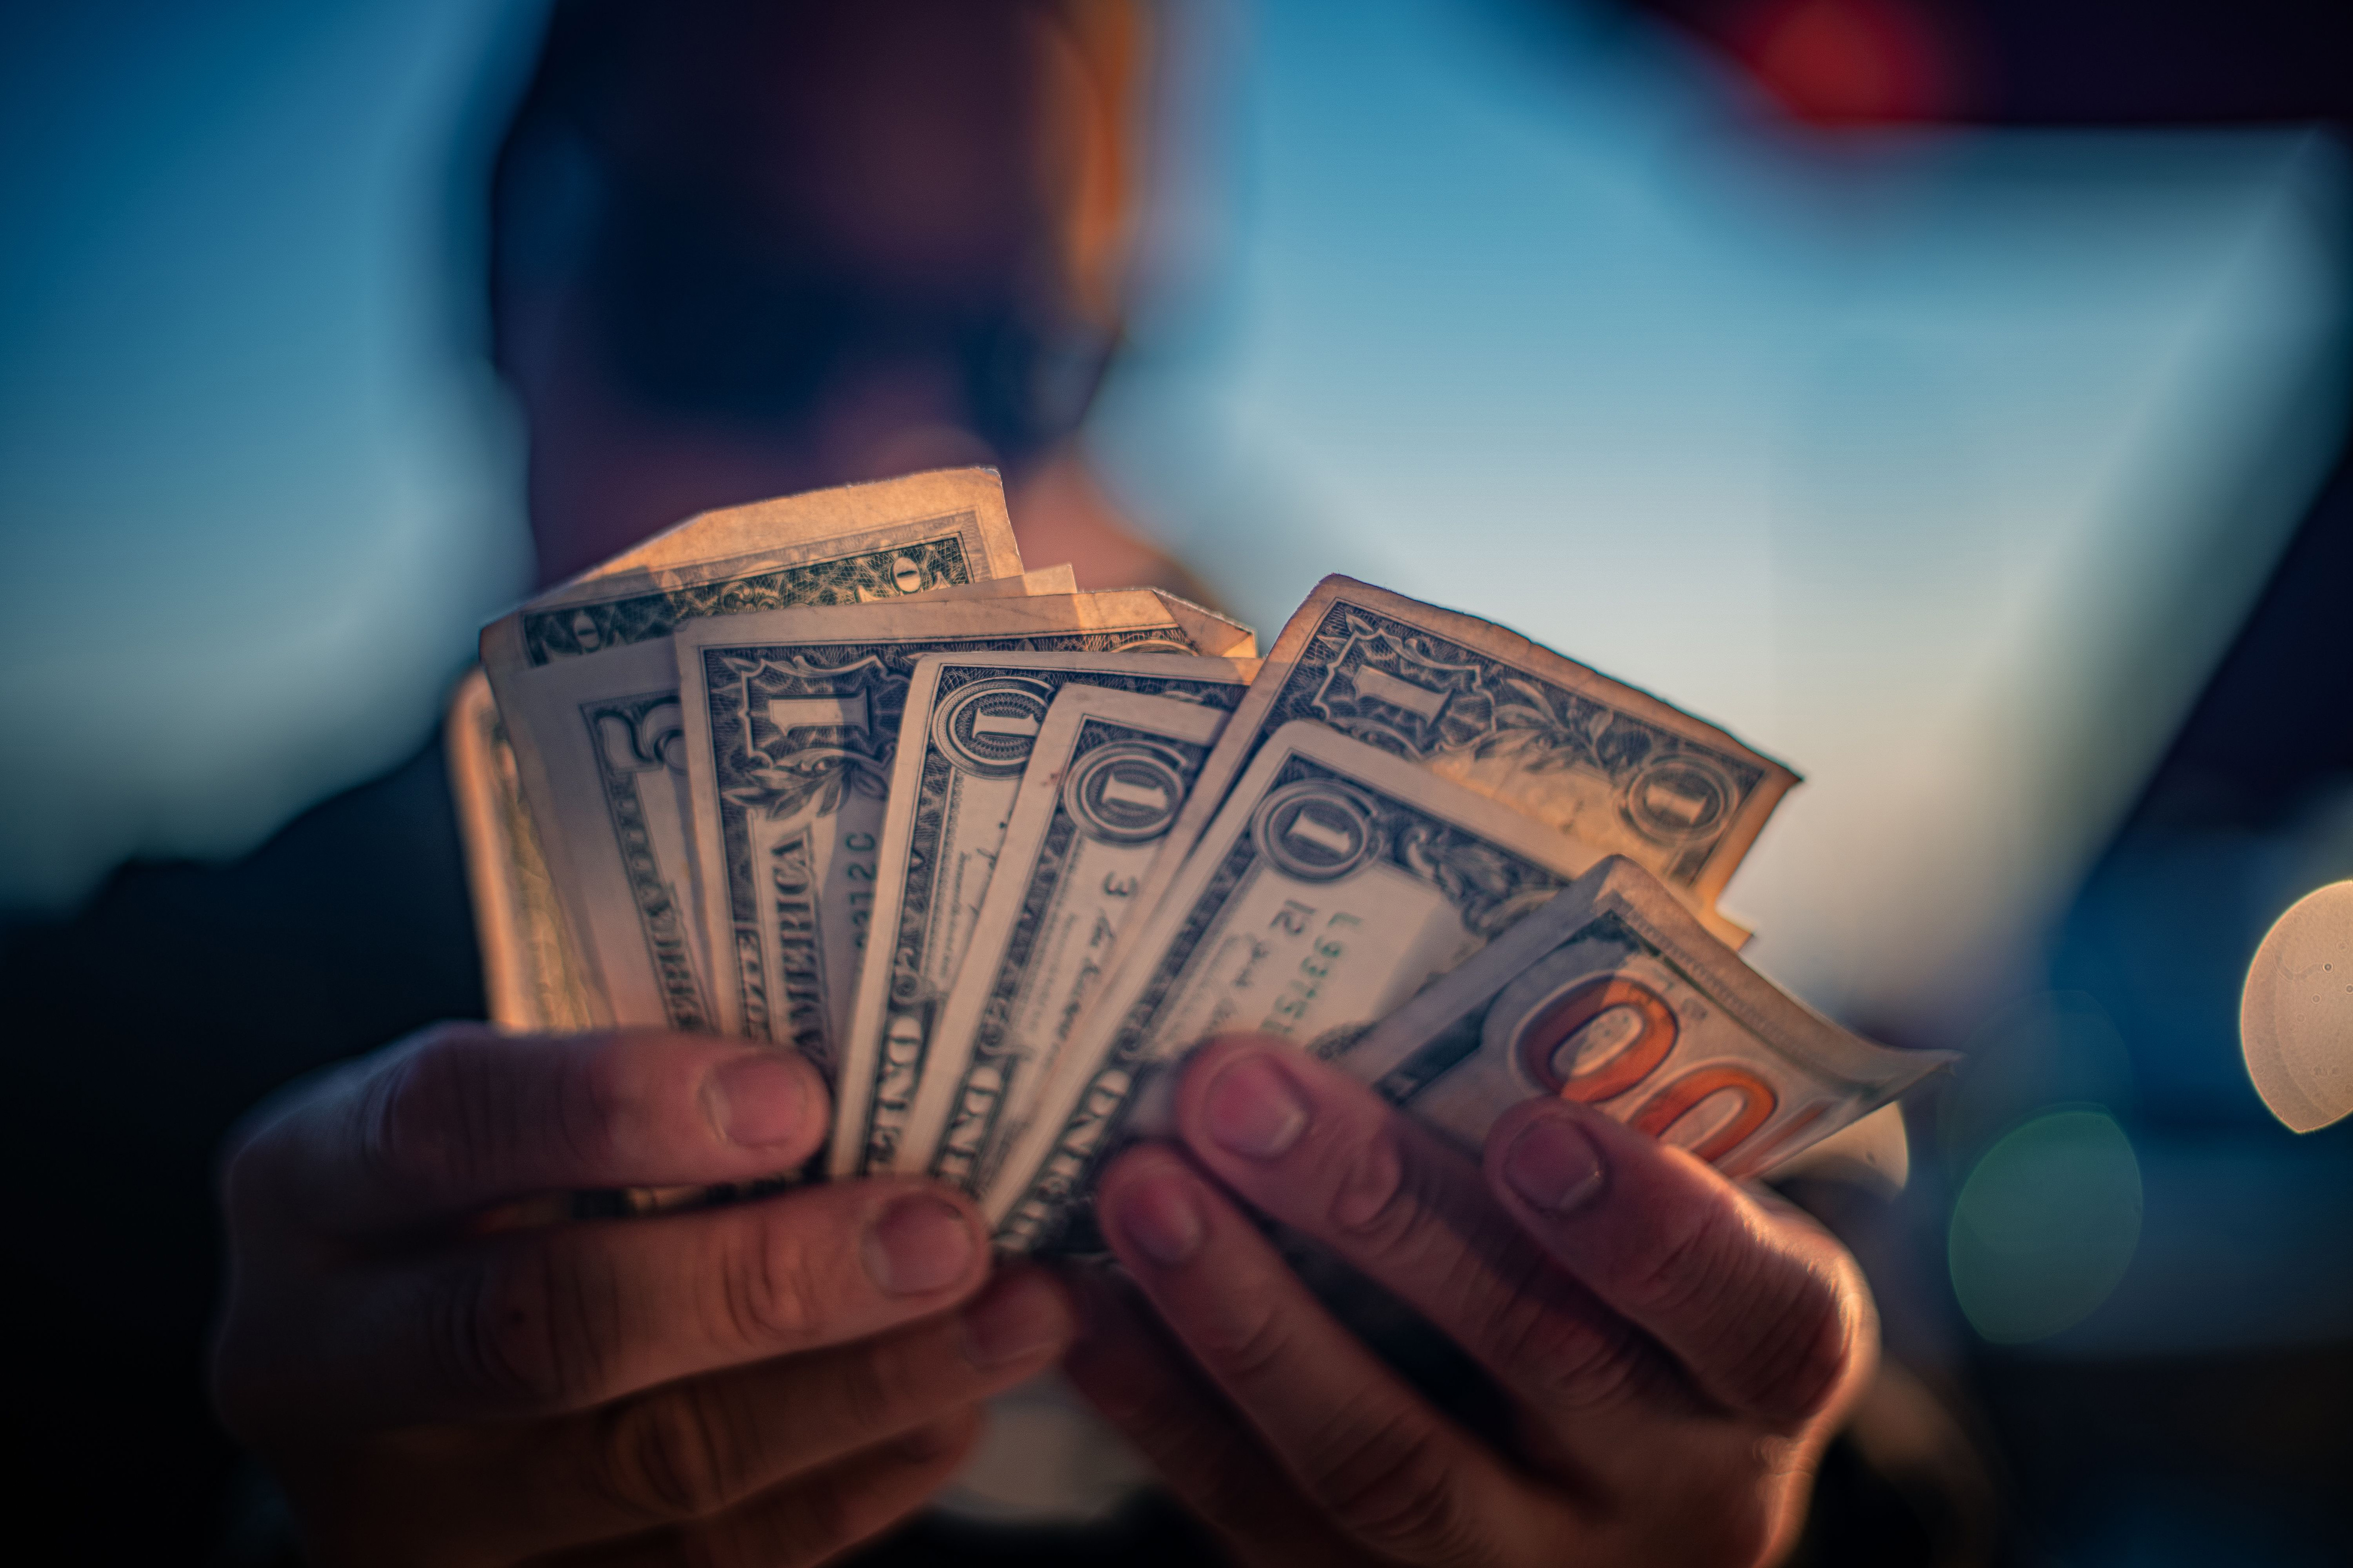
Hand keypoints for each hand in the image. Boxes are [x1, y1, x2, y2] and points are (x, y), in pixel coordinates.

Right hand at [213, 1024, 1073, 1566]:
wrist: (391, 1372)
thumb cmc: (490, 1189)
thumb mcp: (503, 1109)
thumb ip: (630, 1089)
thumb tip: (871, 1054)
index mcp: (310, 1187)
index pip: (446, 1125)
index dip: (616, 1107)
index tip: (794, 1095)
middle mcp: (322, 1365)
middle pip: (551, 1331)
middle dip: (770, 1283)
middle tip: (945, 1232)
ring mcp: (406, 1520)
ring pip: (658, 1471)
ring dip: (867, 1389)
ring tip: (1018, 1315)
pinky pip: (707, 1563)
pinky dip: (853, 1483)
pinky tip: (956, 1408)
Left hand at [1063, 1035, 1873, 1567]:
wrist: (1607, 1503)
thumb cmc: (1633, 1287)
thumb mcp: (1678, 1208)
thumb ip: (1599, 1118)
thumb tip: (1400, 962)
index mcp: (1767, 1367)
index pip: (1758, 1318)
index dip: (1657, 1232)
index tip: (1537, 1129)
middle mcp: (1669, 1492)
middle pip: (1537, 1361)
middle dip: (1377, 1214)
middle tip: (1235, 1086)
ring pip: (1383, 1467)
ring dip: (1245, 1316)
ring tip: (1139, 1182)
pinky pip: (1258, 1519)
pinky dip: (1161, 1405)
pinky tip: (1079, 1302)